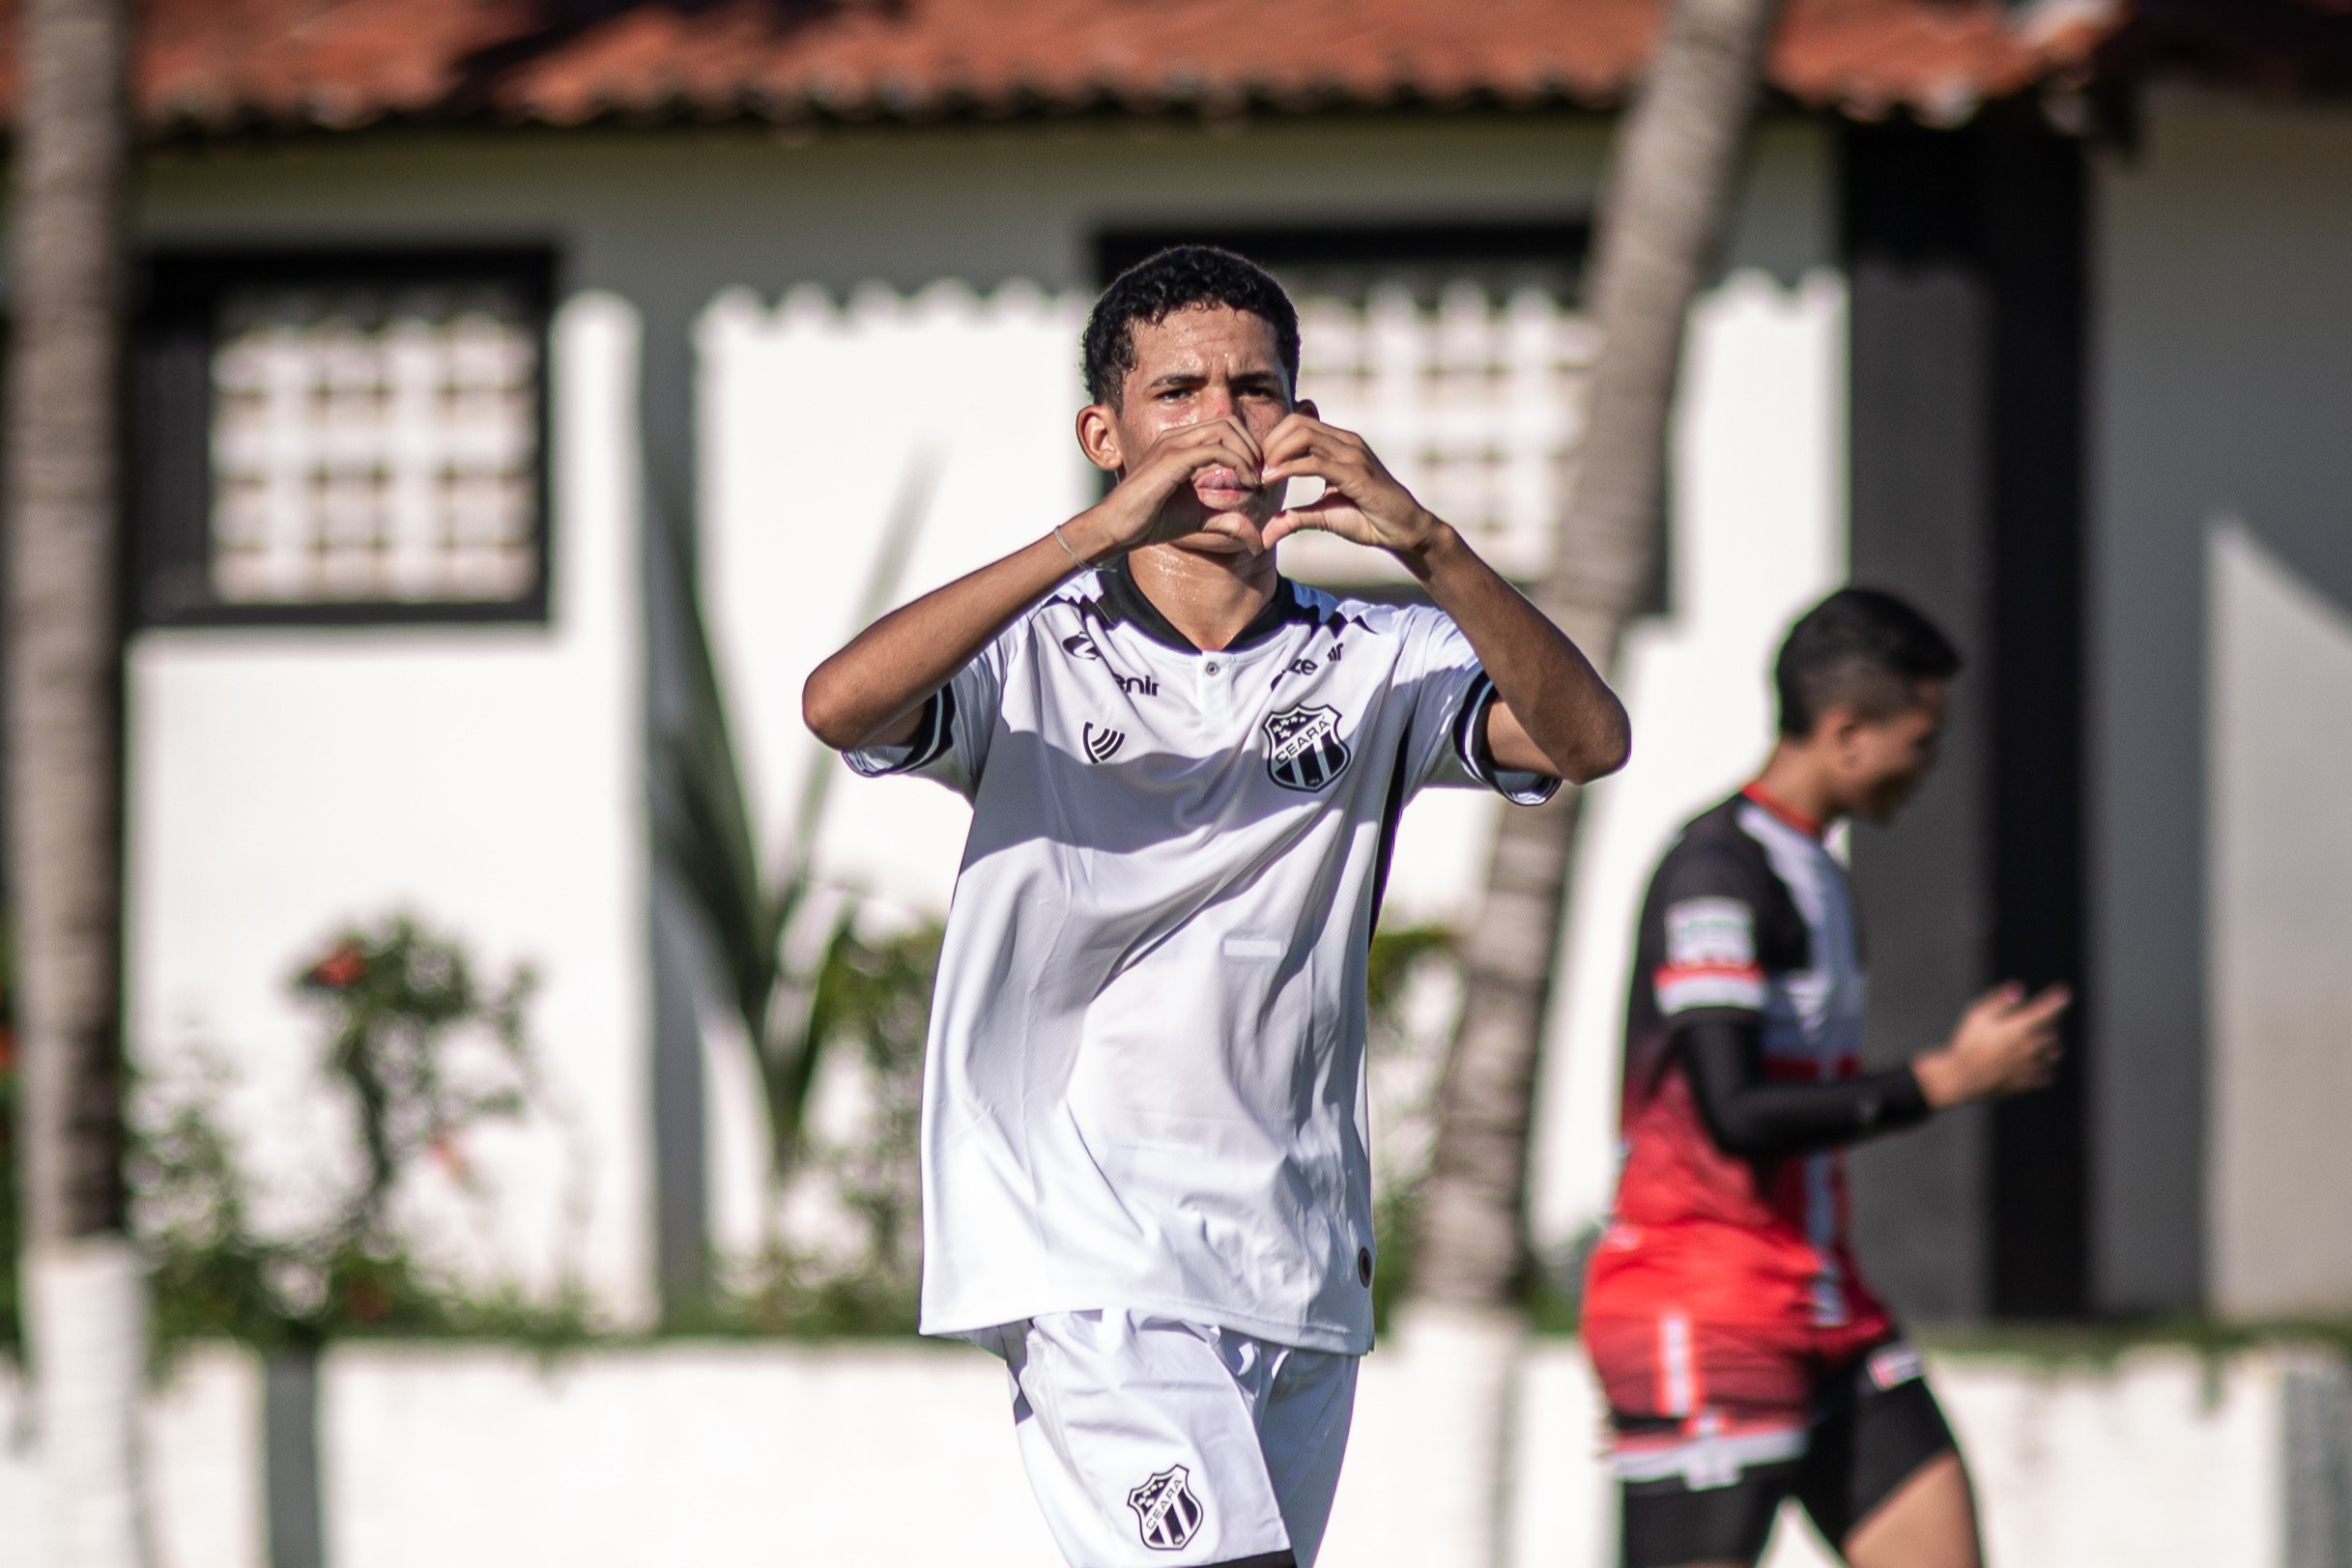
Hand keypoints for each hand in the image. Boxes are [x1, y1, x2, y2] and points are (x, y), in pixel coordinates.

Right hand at [1065, 416, 1273, 556]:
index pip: (1225, 429)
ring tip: (1254, 480)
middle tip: (1261, 477)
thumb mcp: (1200, 520)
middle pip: (1229, 422)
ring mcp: (1174, 444)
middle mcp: (1178, 437)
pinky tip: (1244, 484)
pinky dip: (1237, 463)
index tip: (1258, 478)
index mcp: (1182, 445)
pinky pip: (1215, 449)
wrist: (1119, 528)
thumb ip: (1228, 522)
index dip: (1248, 449)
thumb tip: (1258, 540)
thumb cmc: (1151, 521)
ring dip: (1247, 453)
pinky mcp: (1173, 459)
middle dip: (1253, 447)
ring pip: (1225, 429)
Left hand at [1259, 412, 1442, 558]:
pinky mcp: (1356, 473)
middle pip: (1296, 422)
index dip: (1272, 441)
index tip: (1258, 468)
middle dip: (1270, 443)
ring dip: (1276, 453)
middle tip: (1257, 471)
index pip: (1298, 424)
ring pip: (1304, 434)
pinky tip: (1272, 480)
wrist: (1403, 530)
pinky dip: (1288, 468)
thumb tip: (1266, 532)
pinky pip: (1315, 462)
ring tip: (1263, 476)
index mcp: (1339, 445)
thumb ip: (1296, 517)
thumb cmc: (1367, 519)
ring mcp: (1352, 454)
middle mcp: (1346, 442)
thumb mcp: (1323, 516)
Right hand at [1913, 983, 2069, 1109]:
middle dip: (2050, 1024)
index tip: (2064, 994)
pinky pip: (2047, 1075)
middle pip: (2053, 1032)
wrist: (1962, 1079)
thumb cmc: (1967, 1044)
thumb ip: (2000, 1001)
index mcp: (2020, 1029)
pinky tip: (2037, 1064)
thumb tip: (2018, 989)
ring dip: (2051, 1045)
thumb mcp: (1977, 1015)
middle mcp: (2031, 1048)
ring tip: (2042, 1041)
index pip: (2047, 1011)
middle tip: (2039, 1020)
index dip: (2057, 1001)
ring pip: (2053, 1054)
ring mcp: (2031, 1067)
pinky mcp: (2028, 1083)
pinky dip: (2046, 1067)